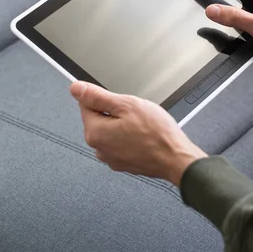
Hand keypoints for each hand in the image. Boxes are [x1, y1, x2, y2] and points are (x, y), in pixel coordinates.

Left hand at [70, 81, 207, 185]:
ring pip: (111, 130)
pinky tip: (144, 136)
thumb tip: (76, 89)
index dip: (105, 98)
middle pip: (99, 118)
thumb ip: (98, 96)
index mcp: (95, 132)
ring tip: (142, 126)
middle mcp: (99, 148)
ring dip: (123, 125)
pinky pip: (121, 143)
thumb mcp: (127, 105)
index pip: (86, 104)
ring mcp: (111, 158)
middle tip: (136, 113)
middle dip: (115, 112)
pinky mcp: (123, 163)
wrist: (176, 158)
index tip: (121, 101)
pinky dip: (130, 137)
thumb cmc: (156, 134)